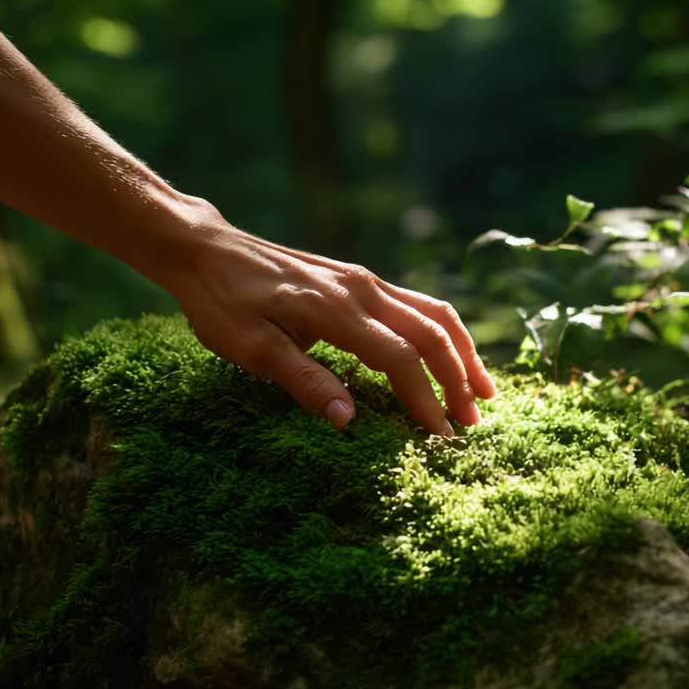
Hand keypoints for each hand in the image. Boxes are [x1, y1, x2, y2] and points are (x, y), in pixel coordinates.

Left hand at [155, 199, 496, 434]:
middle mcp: (361, 289)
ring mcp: (363, 280)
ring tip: (481, 390)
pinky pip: (415, 305)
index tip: (441, 439)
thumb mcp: (250, 349)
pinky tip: (446, 356)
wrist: (206, 249)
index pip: (399, 359)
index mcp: (336, 310)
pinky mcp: (358, 280)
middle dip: (457, 380)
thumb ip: (303, 381)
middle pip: (431, 333)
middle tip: (473, 423)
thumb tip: (348, 420)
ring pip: (431, 314)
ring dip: (460, 353)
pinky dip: (441, 334)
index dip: (425, 401)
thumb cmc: (222, 302)